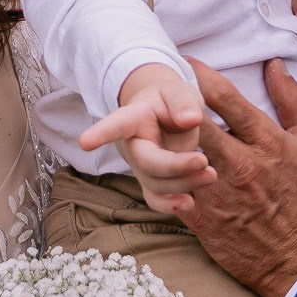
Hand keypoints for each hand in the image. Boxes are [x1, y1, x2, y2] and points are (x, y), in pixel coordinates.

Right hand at [78, 62, 210, 212]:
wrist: (167, 113)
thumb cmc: (169, 100)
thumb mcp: (177, 91)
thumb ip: (183, 101)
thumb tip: (190, 120)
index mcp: (133, 117)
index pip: (117, 124)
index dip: (101, 133)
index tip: (85, 142)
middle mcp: (132, 145)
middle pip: (146, 162)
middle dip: (175, 167)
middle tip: (203, 161)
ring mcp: (140, 166)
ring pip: (156, 184)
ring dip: (185, 184)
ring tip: (210, 174)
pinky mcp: (153, 181)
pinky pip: (155, 199)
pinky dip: (170, 206)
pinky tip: (189, 204)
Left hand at [164, 58, 296, 296]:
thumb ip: (293, 101)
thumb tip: (275, 65)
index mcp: (265, 142)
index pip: (225, 98)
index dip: (199, 74)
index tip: (185, 62)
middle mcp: (238, 163)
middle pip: (192, 121)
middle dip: (172, 101)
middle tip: (157, 87)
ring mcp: (216, 191)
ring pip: (173, 153)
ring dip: (159, 135)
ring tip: (145, 119)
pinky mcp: (200, 216)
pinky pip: (167, 189)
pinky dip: (155, 172)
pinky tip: (148, 159)